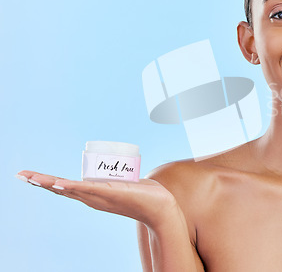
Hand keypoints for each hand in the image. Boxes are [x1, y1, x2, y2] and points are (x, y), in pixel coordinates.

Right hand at [16, 170, 178, 229]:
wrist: (162, 208)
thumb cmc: (146, 197)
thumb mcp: (126, 185)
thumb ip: (121, 180)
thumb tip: (118, 172)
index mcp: (94, 195)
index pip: (65, 188)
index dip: (48, 182)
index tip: (29, 176)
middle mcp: (94, 198)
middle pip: (62, 189)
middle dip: (41, 181)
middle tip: (21, 174)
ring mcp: (101, 196)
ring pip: (71, 189)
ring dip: (51, 183)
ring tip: (32, 177)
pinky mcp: (112, 193)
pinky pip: (90, 190)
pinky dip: (74, 187)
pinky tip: (60, 184)